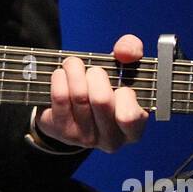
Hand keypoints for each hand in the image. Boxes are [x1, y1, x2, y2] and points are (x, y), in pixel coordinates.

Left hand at [35, 33, 148, 152]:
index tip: (120, 84)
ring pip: (79, 96)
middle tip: (93, 69)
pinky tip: (61, 74)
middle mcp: (111, 140)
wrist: (75, 108)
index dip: (125, 94)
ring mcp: (85, 138)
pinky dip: (59, 79)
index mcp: (133, 130)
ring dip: (74, 71)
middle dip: (96, 75)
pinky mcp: (63, 131)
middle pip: (101, 101)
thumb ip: (132, 51)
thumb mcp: (125, 68)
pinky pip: (60, 98)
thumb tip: (124, 52)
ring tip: (73, 64)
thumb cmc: (107, 87)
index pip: (129, 116)